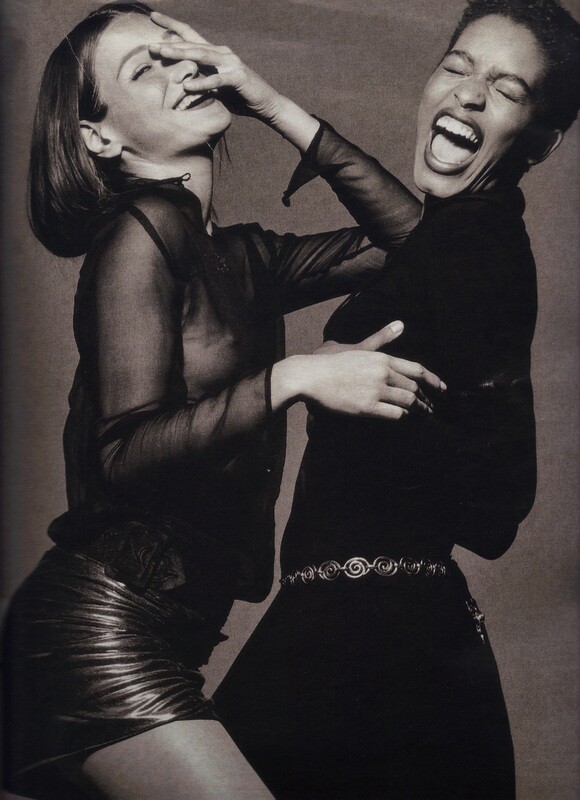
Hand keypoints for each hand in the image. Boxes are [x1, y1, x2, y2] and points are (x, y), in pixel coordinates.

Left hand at [149, 12, 281, 120]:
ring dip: (181, 54)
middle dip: (170, 44)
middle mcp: (222, 52)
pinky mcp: (238, 77)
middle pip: (192, 44)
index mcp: (215, 53)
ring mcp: (231, 62)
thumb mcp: (215, 87)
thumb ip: (200, 79)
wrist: (266, 104)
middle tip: (150, 45)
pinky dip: (202, 82)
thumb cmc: (239, 97)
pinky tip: (187, 85)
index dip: (172, 25)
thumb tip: (181, 79)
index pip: (190, 35)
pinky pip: (216, 79)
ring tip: (163, 54)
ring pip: (201, 55)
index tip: (153, 16)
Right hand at [272, 321, 445, 420]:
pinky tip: (404, 418)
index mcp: (382, 358)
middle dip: (426, 399)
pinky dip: (403, 417)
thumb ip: (380, 338)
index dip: (434, 381)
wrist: (310, 375)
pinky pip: (395, 414)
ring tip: (423, 415)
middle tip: (431, 407)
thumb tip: (401, 324)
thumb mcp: (357, 346)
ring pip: (408, 402)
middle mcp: (382, 373)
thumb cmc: (330, 361)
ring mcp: (376, 390)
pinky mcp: (367, 407)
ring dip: (419, 410)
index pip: (417, 370)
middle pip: (415, 388)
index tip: (443, 389)